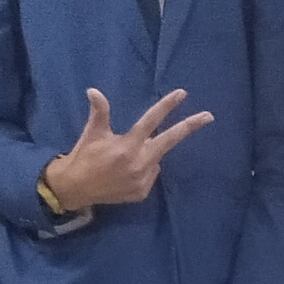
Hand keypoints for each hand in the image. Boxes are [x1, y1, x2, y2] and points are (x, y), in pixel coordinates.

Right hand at [38, 89, 210, 212]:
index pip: (151, 121)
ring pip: (157, 158)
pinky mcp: (141, 192)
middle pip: (169, 140)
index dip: (166, 106)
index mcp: (127, 145)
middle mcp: (138, 162)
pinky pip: (151, 174)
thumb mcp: (92, 133)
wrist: (75, 188)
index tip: (182, 93)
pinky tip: (126, 170)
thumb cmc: (85, 156)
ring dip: (149, 151)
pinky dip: (145, 168)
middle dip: (189, 126)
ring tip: (125, 156)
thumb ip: (99, 112)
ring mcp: (142, 179)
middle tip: (208, 116)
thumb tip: (94, 90)